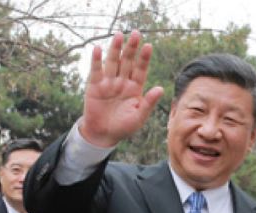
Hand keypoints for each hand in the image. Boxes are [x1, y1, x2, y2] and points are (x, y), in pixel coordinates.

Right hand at [79, 30, 164, 147]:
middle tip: (136, 33)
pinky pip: (96, 71)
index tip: (148, 46)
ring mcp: (108, 82)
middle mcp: (122, 81)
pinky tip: (97, 49)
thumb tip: (160, 89)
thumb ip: (148, 103)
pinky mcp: (94, 86)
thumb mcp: (139, 117)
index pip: (141, 69)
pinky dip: (96, 60)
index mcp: (135, 87)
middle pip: (127, 61)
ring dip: (115, 49)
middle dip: (131, 48)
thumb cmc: (123, 127)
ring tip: (118, 35)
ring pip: (113, 62)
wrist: (103, 135)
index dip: (144, 58)